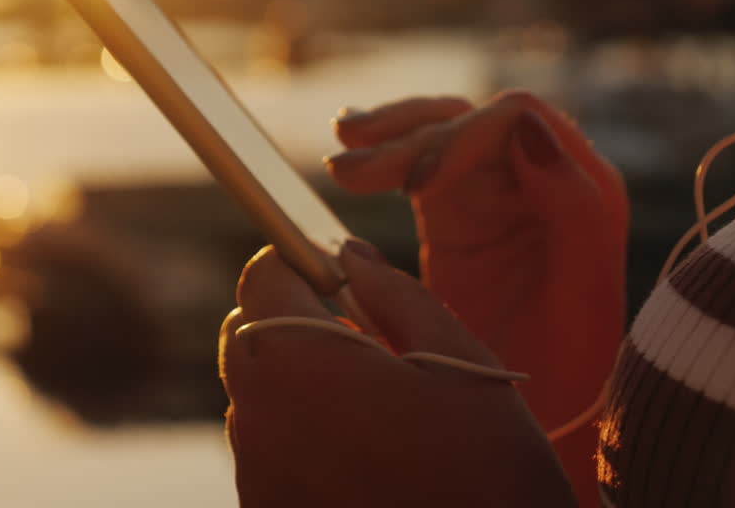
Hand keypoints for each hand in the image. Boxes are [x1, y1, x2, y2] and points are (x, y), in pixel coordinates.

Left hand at [219, 243, 574, 507]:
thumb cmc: (487, 467)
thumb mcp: (456, 360)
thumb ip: (394, 294)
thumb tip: (351, 256)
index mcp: (301, 362)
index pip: (262, 279)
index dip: (299, 262)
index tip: (338, 272)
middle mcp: (259, 419)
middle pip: (246, 336)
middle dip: (293, 320)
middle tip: (365, 338)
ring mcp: (257, 478)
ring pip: (256, 397)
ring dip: (296, 382)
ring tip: (373, 408)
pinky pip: (266, 454)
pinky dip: (298, 438)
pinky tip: (363, 458)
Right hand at [326, 91, 627, 502]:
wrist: (553, 420)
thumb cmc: (578, 369)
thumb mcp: (586, 292)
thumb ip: (574, 205)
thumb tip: (527, 125)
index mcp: (582, 187)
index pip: (514, 120)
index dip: (460, 136)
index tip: (416, 182)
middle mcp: (540, 177)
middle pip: (466, 121)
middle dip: (408, 138)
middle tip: (350, 176)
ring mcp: (495, 194)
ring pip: (438, 132)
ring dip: (389, 136)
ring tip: (342, 156)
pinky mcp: (458, 216)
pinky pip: (420, 166)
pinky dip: (385, 153)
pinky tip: (348, 152)